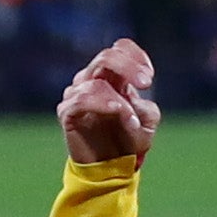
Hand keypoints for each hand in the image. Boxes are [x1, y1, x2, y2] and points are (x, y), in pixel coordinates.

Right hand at [59, 39, 161, 163]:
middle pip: (106, 57)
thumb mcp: (148, 125)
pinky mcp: (67, 112)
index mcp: (113, 76)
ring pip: (97, 83)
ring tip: (131, 121)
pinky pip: (80, 100)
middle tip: (146, 82)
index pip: (119, 48)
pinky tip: (117, 111)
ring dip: (120, 102)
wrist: (109, 168)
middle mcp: (92, 79)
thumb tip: (129, 106)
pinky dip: (102, 104)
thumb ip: (147, 110)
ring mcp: (77, 94)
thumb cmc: (128, 140)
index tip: (149, 77)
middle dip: (128, 66)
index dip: (135, 55)